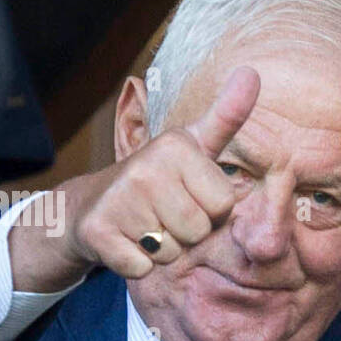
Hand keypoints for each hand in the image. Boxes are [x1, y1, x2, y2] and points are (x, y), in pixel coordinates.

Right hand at [9, 66, 260, 291]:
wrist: (88, 205)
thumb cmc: (156, 178)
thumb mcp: (193, 144)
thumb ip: (226, 115)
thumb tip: (252, 73)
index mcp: (177, 146)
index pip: (224, 205)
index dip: (209, 209)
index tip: (185, 193)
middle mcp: (147, 167)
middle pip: (199, 230)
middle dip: (186, 232)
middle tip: (162, 212)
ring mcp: (120, 199)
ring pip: (172, 252)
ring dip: (162, 249)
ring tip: (144, 225)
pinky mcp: (99, 232)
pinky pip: (142, 268)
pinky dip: (136, 264)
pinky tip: (124, 241)